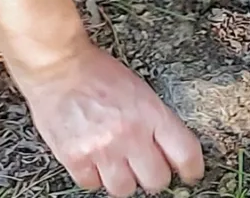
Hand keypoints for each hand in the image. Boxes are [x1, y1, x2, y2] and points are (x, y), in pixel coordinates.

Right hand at [13, 36, 204, 195]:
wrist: (57, 65)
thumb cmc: (97, 73)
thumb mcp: (140, 90)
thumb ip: (156, 121)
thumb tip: (170, 151)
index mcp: (151, 113)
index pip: (185, 154)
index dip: (192, 169)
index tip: (190, 173)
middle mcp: (129, 134)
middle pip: (156, 180)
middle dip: (154, 176)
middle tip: (146, 167)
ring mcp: (102, 149)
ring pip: (125, 189)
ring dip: (124, 179)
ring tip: (117, 163)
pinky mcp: (75, 157)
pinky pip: (92, 185)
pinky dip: (94, 176)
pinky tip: (94, 160)